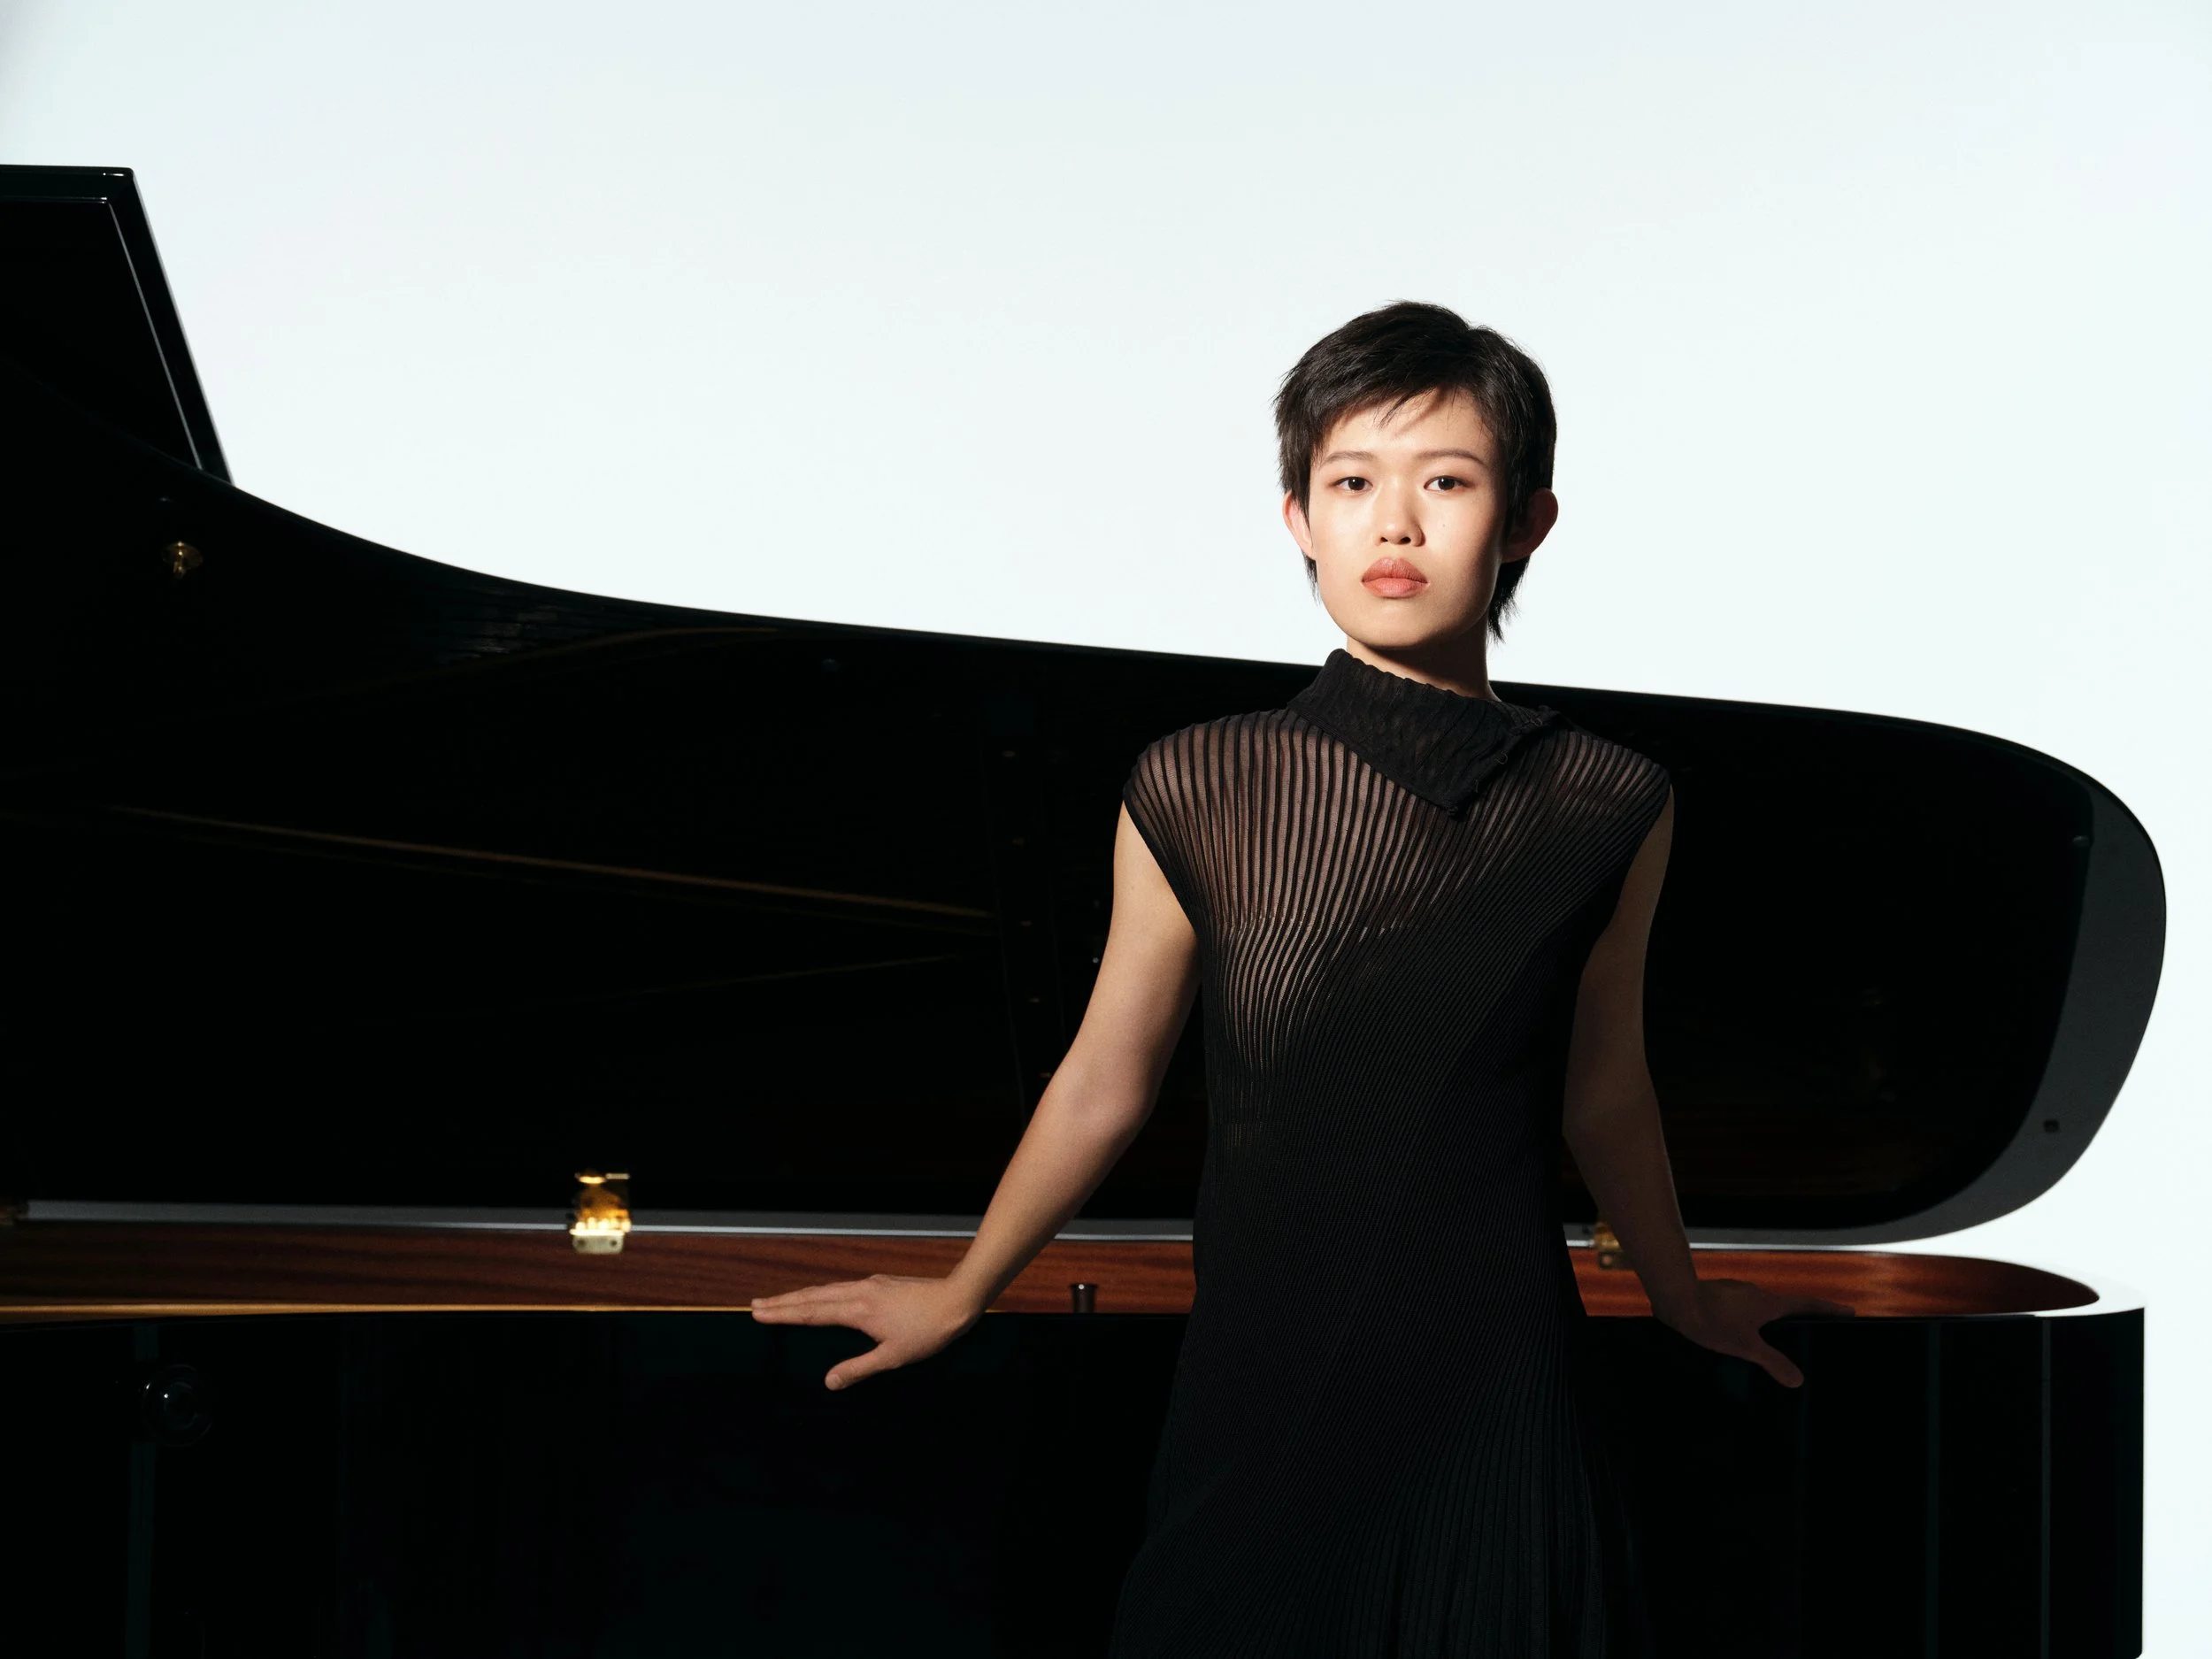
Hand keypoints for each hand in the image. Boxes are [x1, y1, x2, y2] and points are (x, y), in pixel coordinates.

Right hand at [748, 1273, 983, 1390]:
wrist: (957, 1299)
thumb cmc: (928, 1332)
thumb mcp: (892, 1357)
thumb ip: (858, 1369)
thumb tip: (828, 1383)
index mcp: (857, 1311)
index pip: (811, 1313)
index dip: (783, 1314)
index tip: (759, 1313)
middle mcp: (858, 1292)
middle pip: (812, 1297)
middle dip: (783, 1302)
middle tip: (756, 1305)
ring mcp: (869, 1285)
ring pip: (826, 1289)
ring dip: (801, 1295)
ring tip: (781, 1300)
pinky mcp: (880, 1283)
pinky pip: (841, 1287)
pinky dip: (822, 1293)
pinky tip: (824, 1297)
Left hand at [1652, 1278, 1854, 1387]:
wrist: (1676, 1298)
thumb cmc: (1711, 1320)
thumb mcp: (1746, 1346)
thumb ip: (1773, 1362)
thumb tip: (1797, 1380)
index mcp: (1769, 1304)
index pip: (1807, 1305)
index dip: (1828, 1309)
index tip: (1848, 1311)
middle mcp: (1757, 1294)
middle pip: (1786, 1307)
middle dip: (1799, 1320)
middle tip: (1812, 1333)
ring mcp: (1738, 1294)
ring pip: (1762, 1309)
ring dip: (1771, 1322)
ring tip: (1775, 1343)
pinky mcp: (1721, 1297)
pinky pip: (1743, 1310)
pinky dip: (1749, 1321)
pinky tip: (1741, 1336)